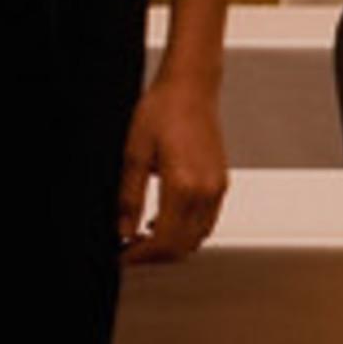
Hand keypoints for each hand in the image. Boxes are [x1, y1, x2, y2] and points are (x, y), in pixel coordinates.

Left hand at [122, 69, 228, 265]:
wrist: (190, 87)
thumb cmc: (163, 110)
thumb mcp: (134, 154)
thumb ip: (129, 198)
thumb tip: (122, 230)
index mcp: (183, 185)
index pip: (164, 241)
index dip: (140, 256)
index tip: (122, 256)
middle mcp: (206, 191)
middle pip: (182, 246)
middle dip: (154, 256)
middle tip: (129, 249)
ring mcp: (217, 188)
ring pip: (197, 238)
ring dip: (171, 245)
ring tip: (143, 236)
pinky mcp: (221, 182)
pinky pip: (206, 222)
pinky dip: (186, 231)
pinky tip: (165, 220)